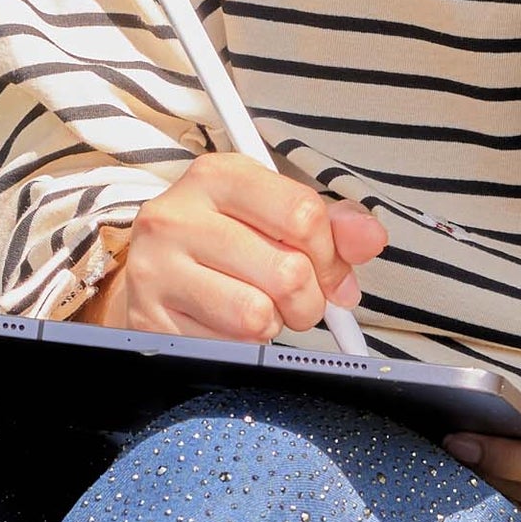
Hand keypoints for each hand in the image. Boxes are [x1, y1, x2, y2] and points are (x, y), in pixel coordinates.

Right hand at [86, 155, 387, 342]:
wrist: (151, 270)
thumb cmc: (224, 239)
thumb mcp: (274, 214)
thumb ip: (331, 223)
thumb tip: (371, 236)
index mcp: (217, 175)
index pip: (303, 214)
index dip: (330, 253)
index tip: (328, 268)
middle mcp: (178, 215)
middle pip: (287, 271)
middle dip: (307, 298)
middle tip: (295, 298)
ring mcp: (156, 268)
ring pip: (256, 315)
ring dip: (273, 323)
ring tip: (258, 308)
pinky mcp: (149, 318)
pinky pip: (226, 346)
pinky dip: (241, 344)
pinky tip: (226, 323)